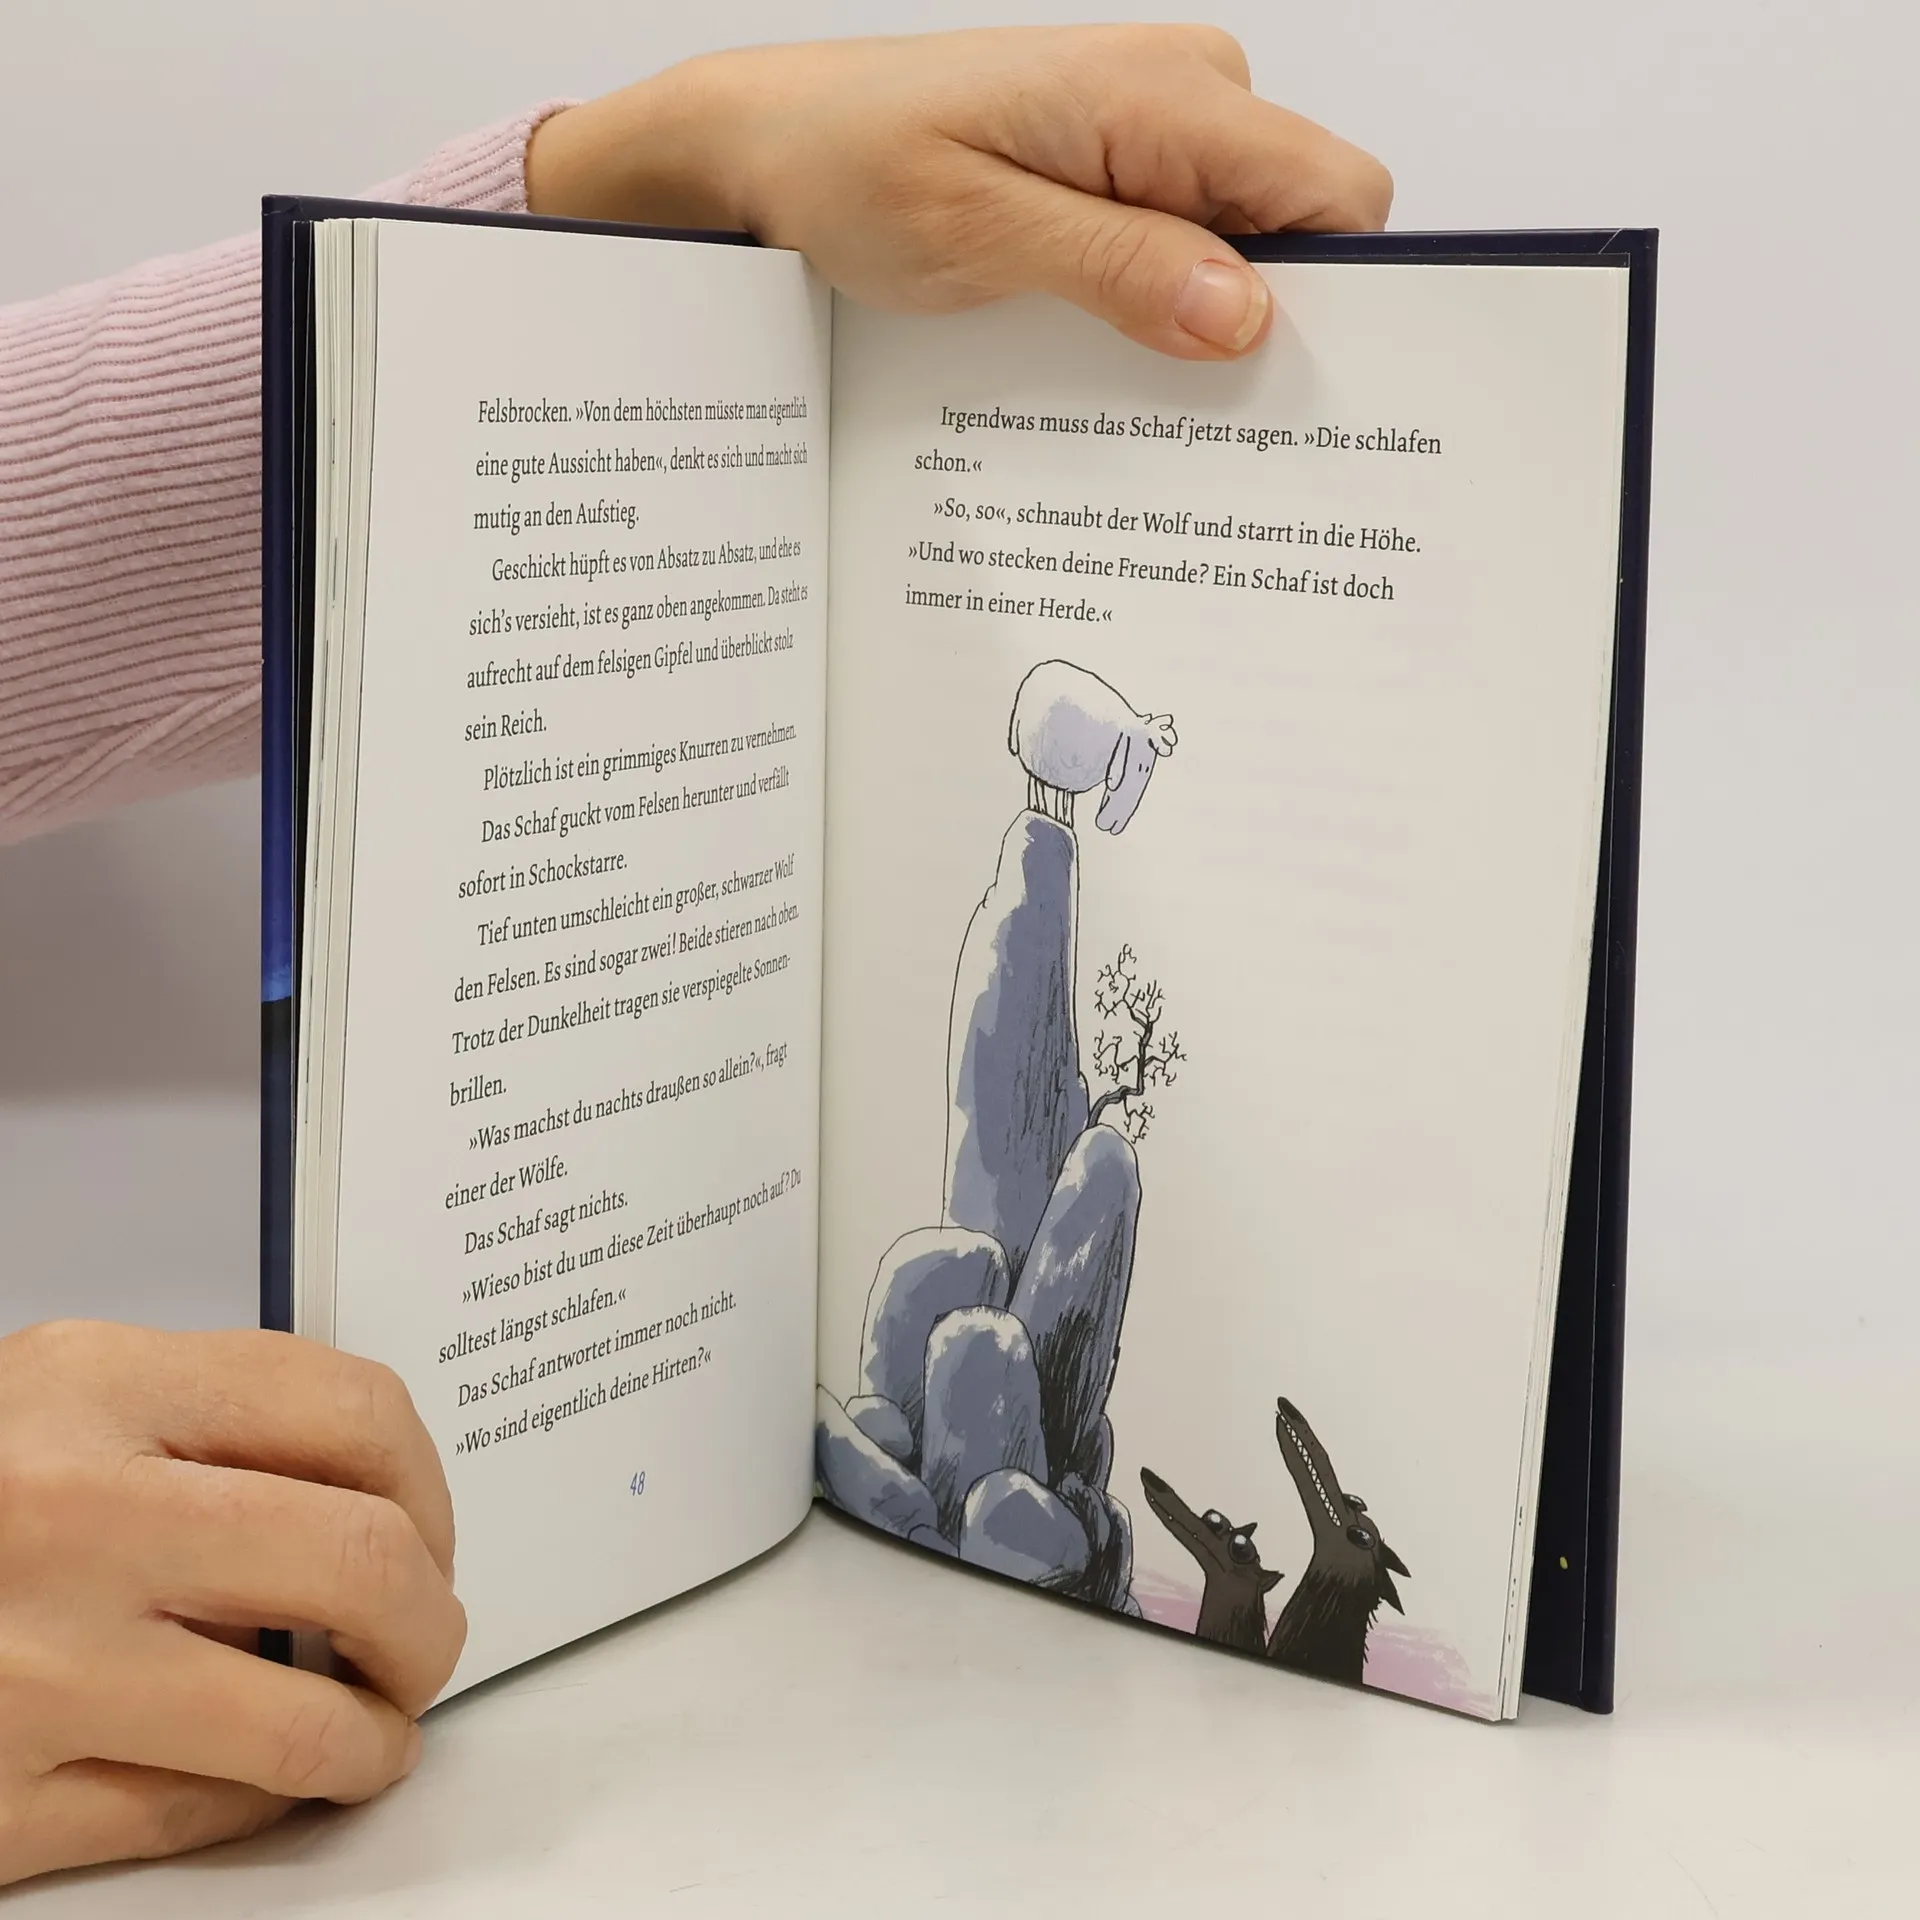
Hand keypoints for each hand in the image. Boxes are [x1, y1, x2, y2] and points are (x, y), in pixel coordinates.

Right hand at [0, 1321, 465, 1886]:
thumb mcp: (51, 1404)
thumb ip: (201, 1425)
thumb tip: (376, 1496)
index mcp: (90, 1384)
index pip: (353, 1409)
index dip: (430, 1483)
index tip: (431, 1530)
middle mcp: (68, 1514)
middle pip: (361, 1561)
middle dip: (430, 1619)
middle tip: (425, 1640)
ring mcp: (32, 1667)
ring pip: (305, 1720)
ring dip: (376, 1736)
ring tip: (374, 1727)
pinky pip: (202, 1815)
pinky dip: (270, 1801)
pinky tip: (271, 1776)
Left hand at [527, 25, 1391, 359]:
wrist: (764, 143)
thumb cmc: (847, 166)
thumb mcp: (979, 236)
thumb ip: (1119, 269)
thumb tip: (1245, 316)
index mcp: (1164, 92)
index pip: (1337, 196)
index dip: (1339, 299)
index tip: (1290, 392)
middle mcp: (1182, 90)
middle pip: (1302, 225)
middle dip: (1269, 322)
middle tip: (1196, 416)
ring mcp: (1152, 121)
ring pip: (1246, 239)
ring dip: (1205, 316)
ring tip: (1129, 381)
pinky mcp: (1116, 157)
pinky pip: (1184, 234)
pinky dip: (1163, 296)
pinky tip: (1107, 344)